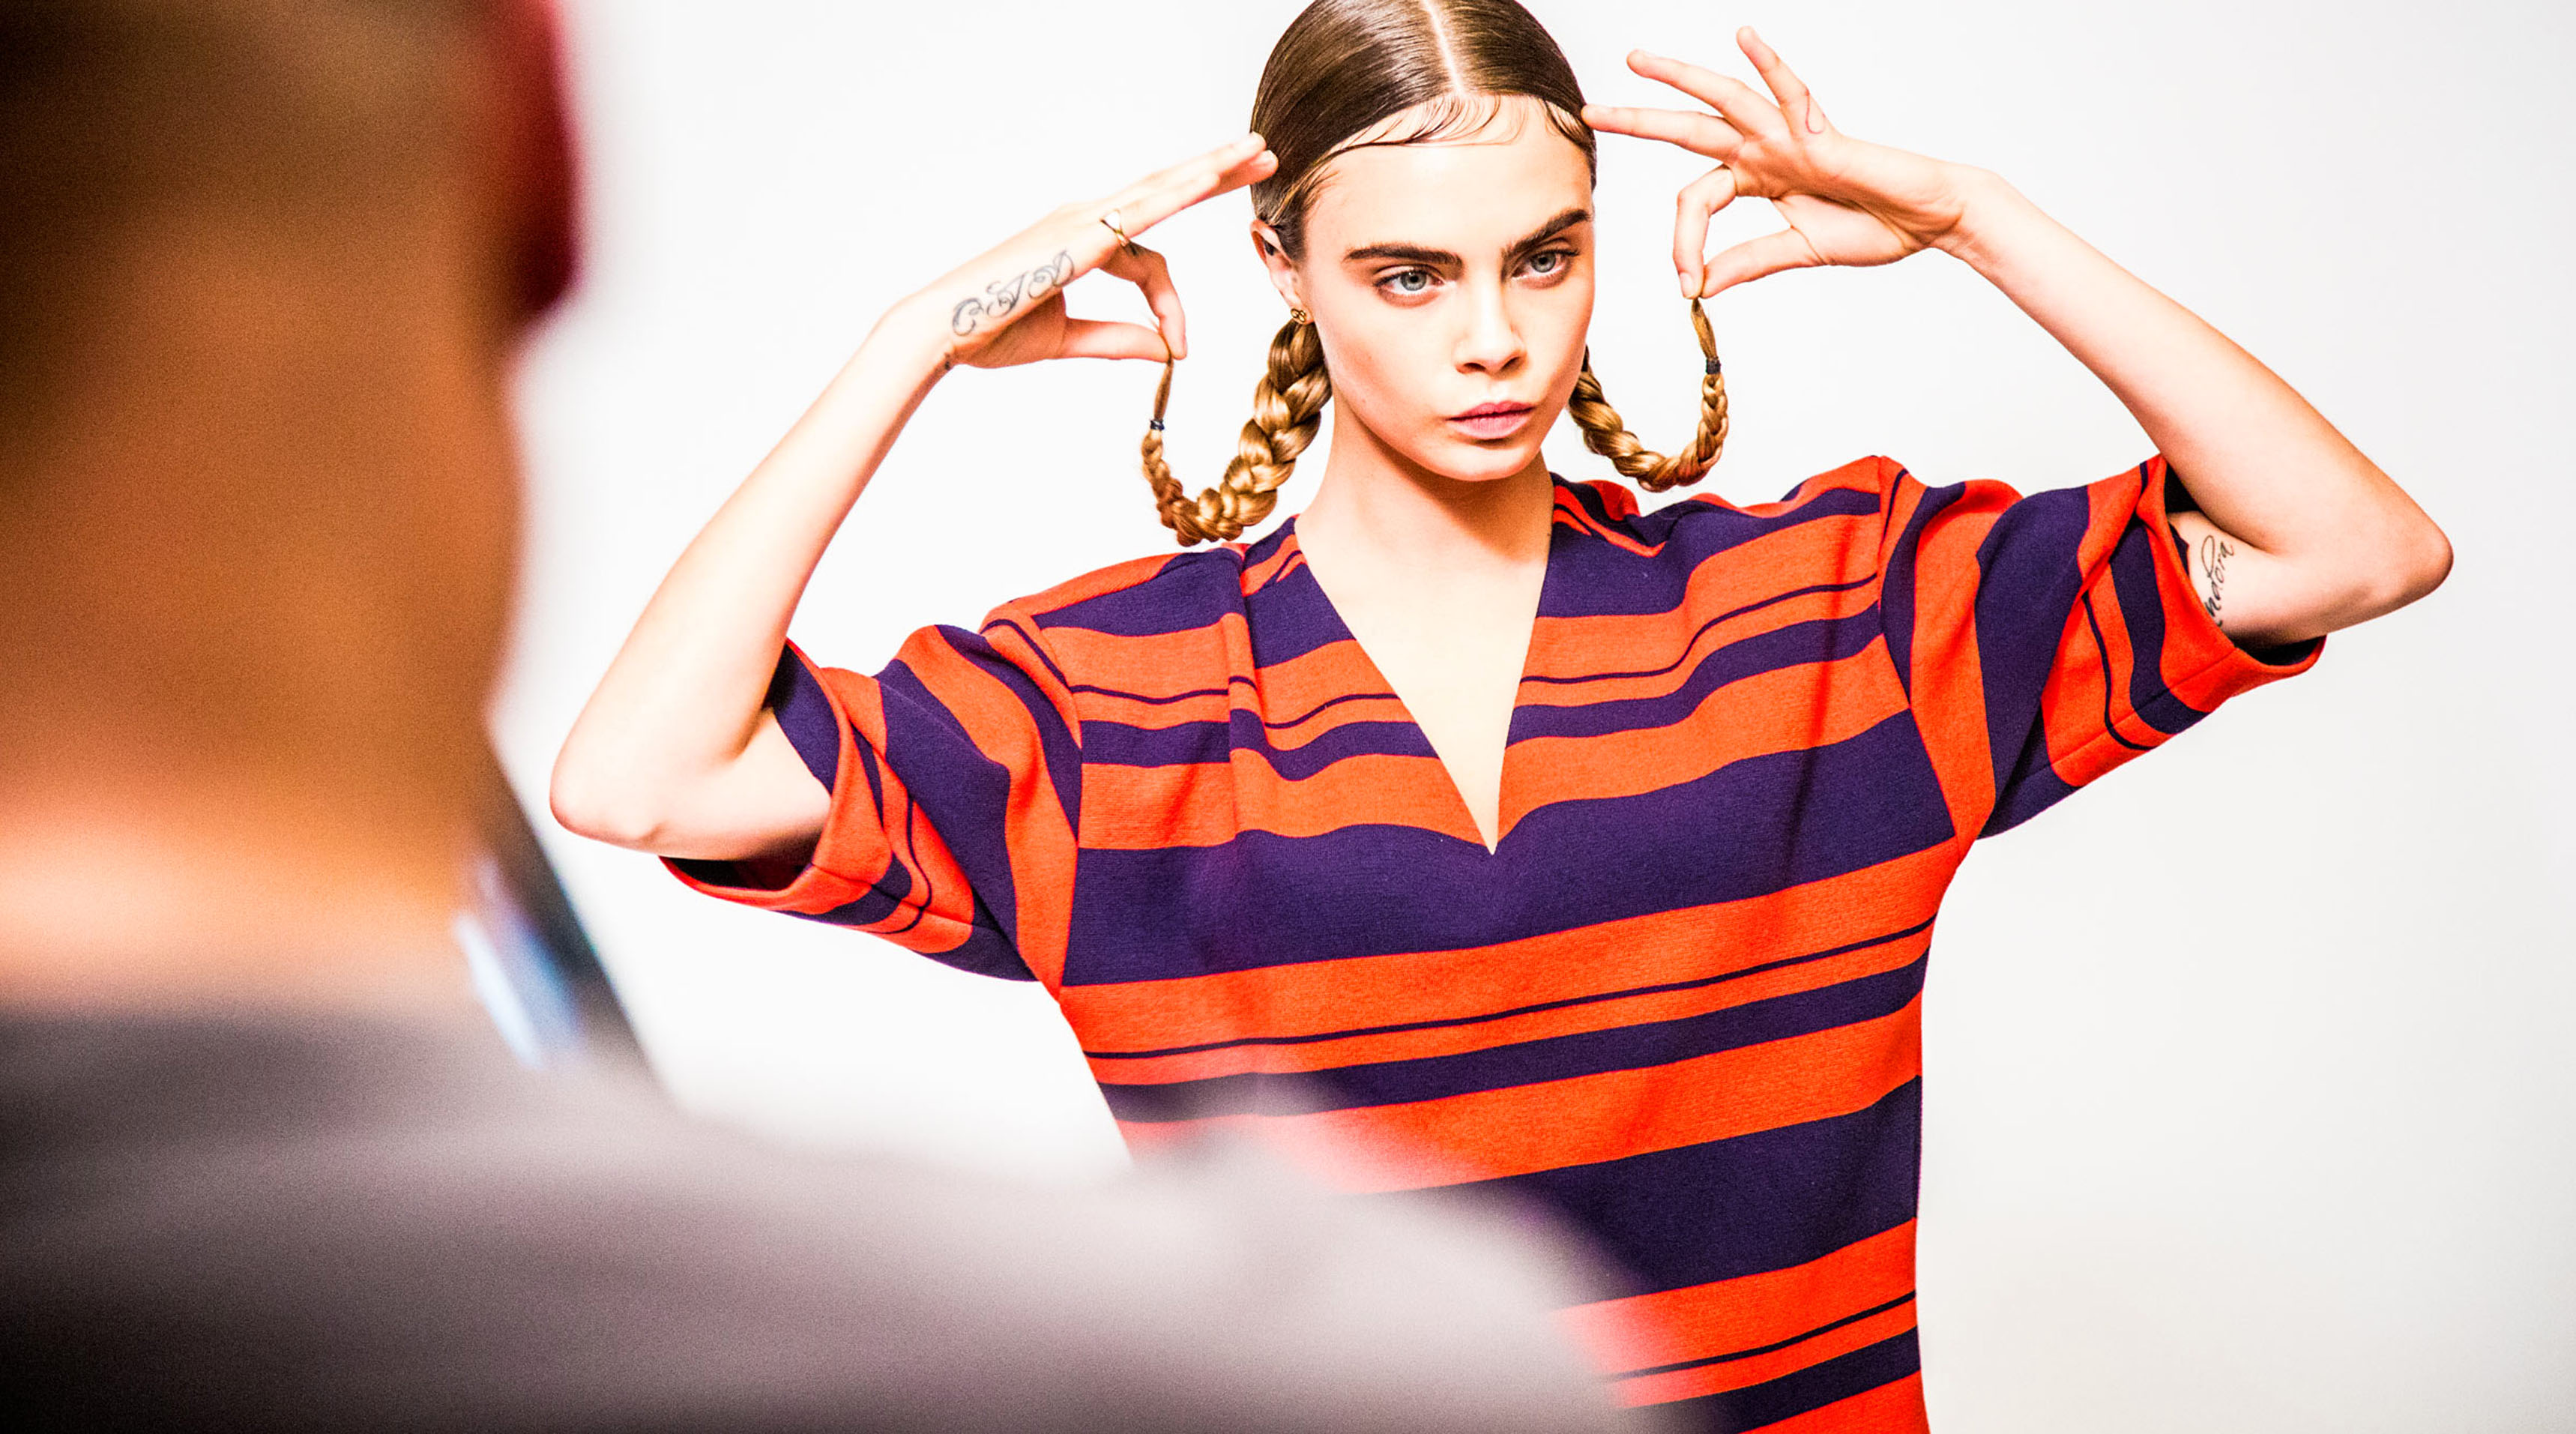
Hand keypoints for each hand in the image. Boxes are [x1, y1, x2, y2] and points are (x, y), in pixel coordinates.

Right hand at [910, 134, 1277, 370]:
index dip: (1172, 308)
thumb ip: (1118, 340)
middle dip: (1215, 174)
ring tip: (1257, 152)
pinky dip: (1182, 188)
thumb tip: (1165, 351)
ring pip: (1162, 187)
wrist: (943, 331)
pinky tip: (1214, 174)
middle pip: (1165, 190)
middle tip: (1260, 157)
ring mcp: (1082, 219)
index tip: (1181, 348)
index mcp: (1080, 240)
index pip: (1150, 263)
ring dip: (1212, 167)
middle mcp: (1084, 219)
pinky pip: (1143, 207)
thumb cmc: (990, 330)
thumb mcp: (1068, 339)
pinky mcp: (1081, 233)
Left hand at [1585, 28, 1977, 297]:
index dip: (1682, 242)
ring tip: (1639, 61)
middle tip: (1592, 111)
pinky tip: (1743, 37)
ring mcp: (1790, 136)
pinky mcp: (1822, 134)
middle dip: (1640, 121)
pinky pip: (1793, 91)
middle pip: (1690, 132)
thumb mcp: (1798, 252)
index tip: (1685, 283)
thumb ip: (1750, 262)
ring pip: (1726, 101)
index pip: (1696, 201)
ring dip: (1682, 78)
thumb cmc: (1874, 227)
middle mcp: (1766, 150)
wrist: (1929, 220)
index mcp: (1757, 179)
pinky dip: (1769, 64)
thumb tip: (1700, 286)